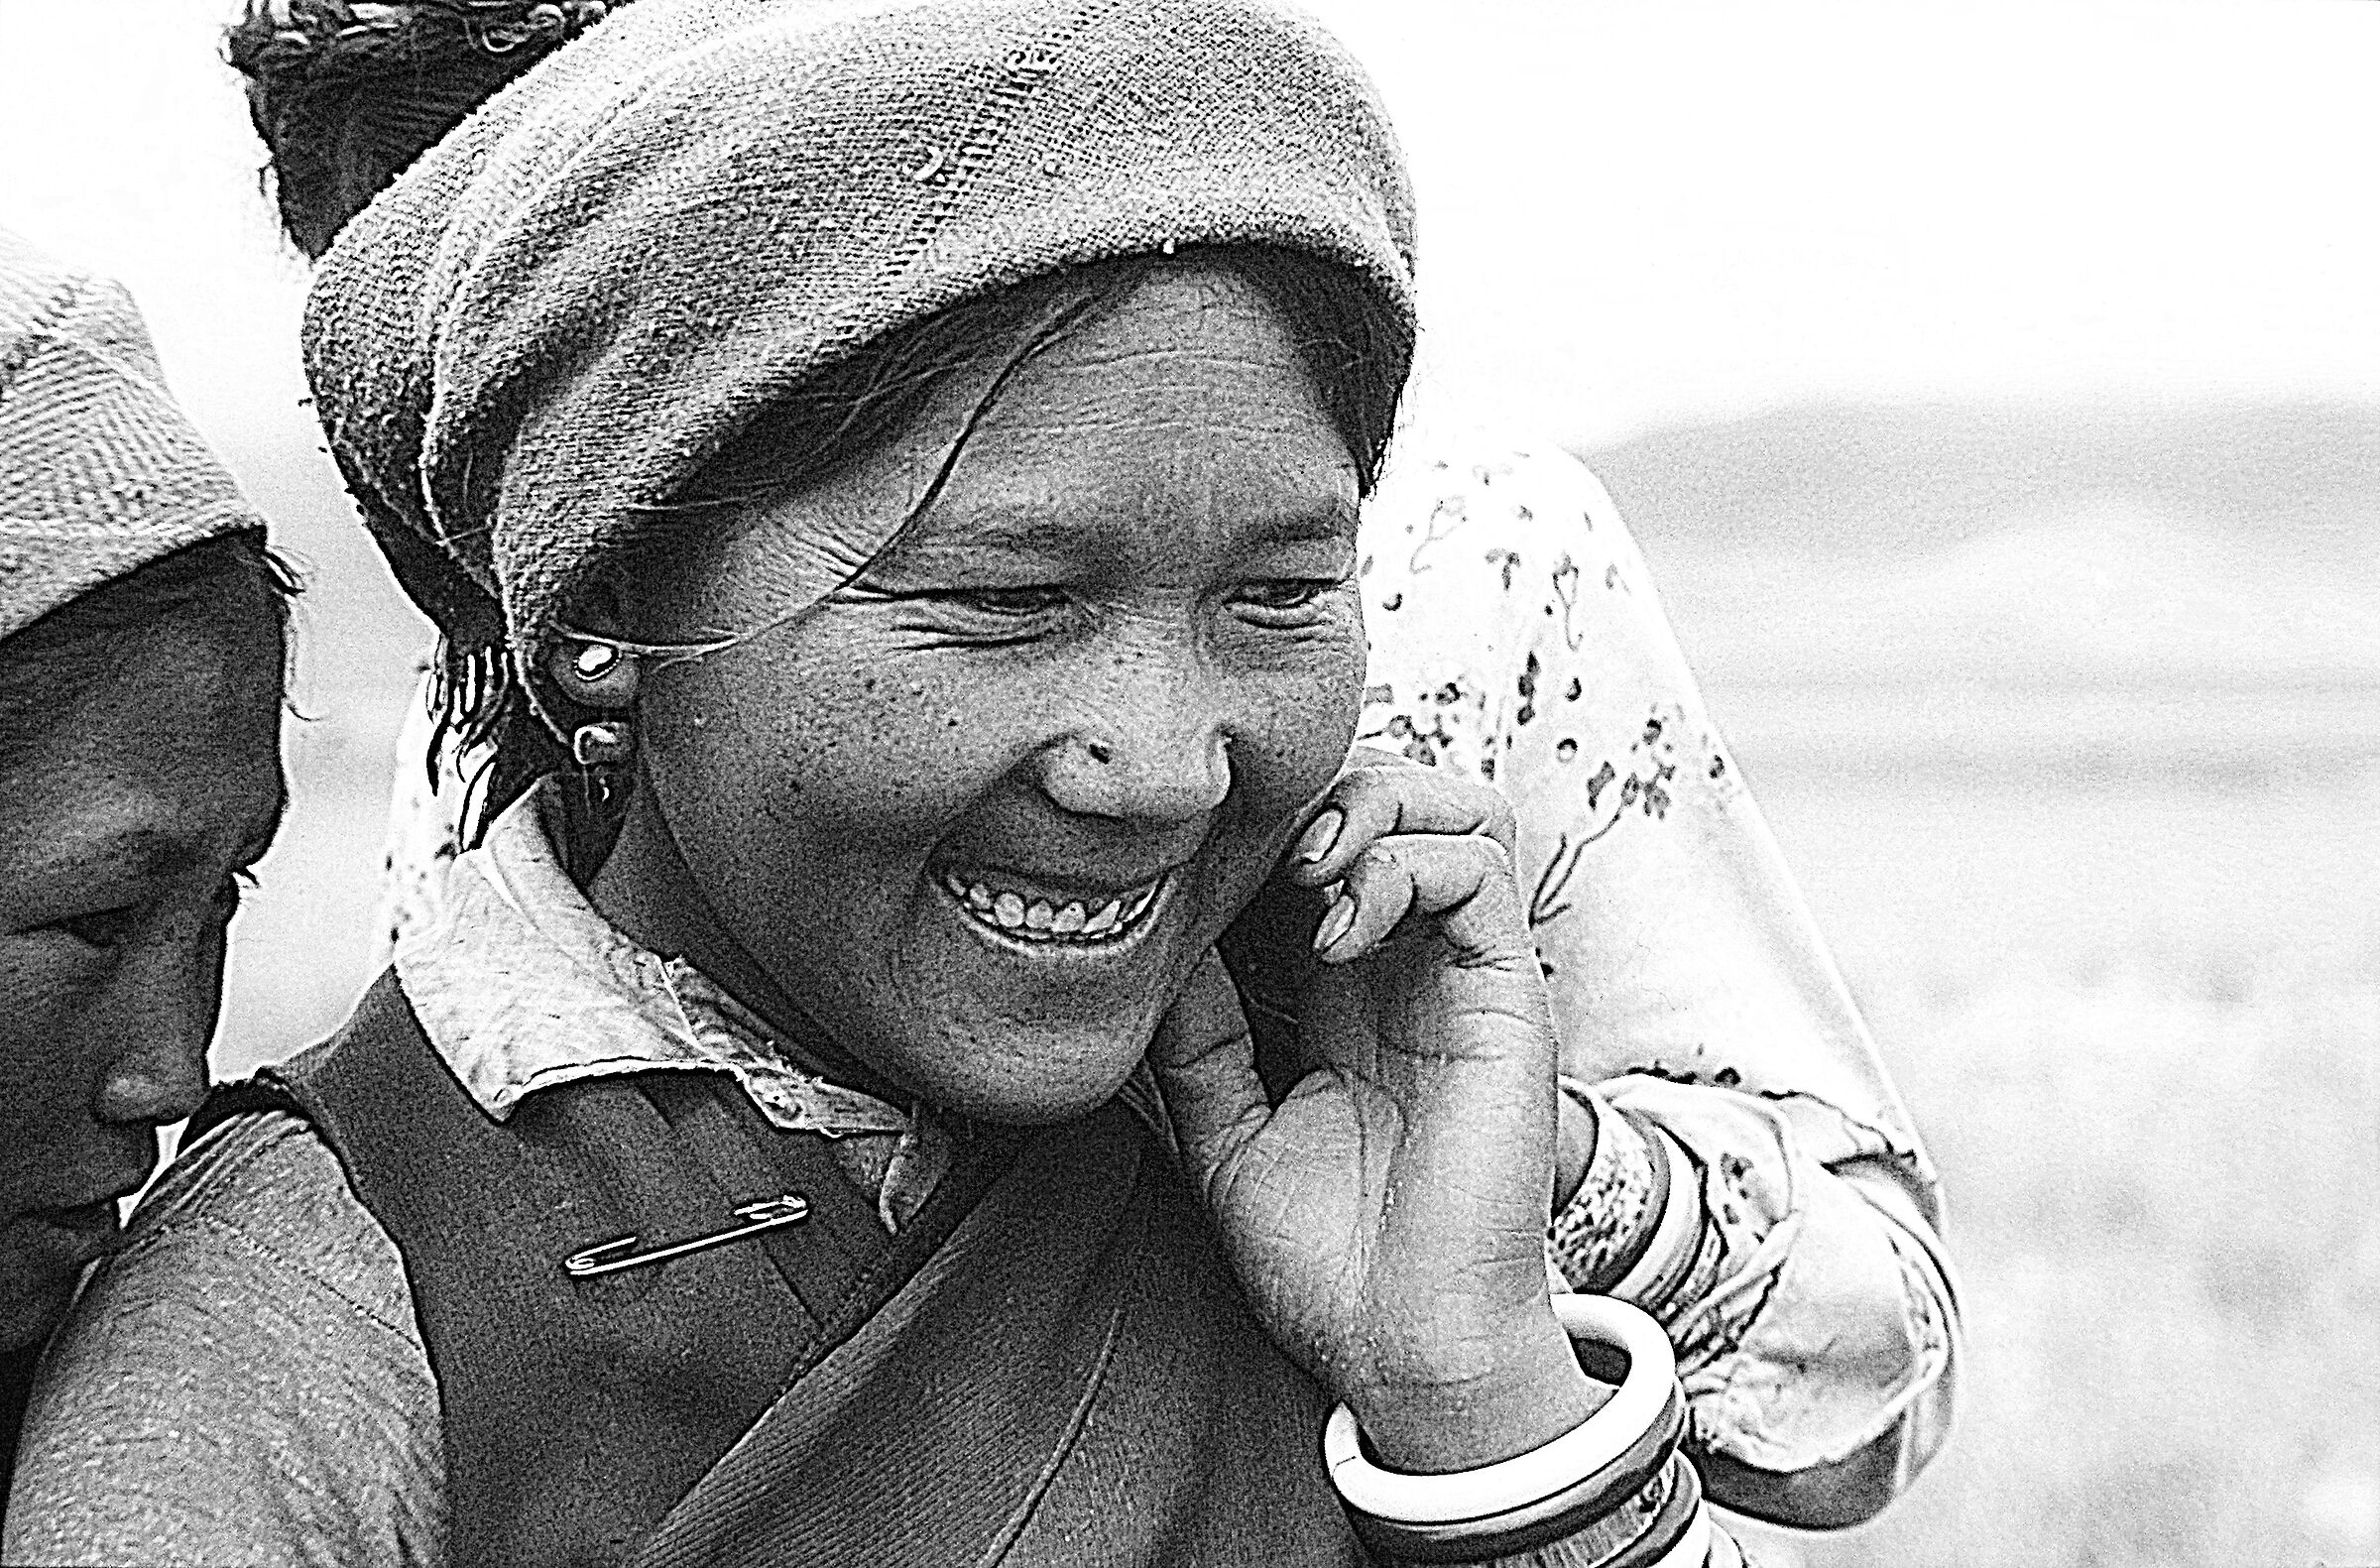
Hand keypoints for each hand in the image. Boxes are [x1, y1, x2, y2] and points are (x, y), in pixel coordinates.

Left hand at [1150, 751, 1599, 1472]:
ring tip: (1306, 872)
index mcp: (1347, 991)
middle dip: (1325, 790)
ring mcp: (1465, 977)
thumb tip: (1153, 939)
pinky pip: (1481, 871)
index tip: (1192, 859)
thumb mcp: (1227, 1129)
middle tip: (1258, 850)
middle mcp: (1414, 968)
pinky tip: (1336, 932)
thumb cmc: (1327, 1261)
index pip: (1324, 848)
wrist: (1405, 1350)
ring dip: (1373, 808)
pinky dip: (1403, 867)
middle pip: (1401, 799)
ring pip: (1458, 808)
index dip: (1265, 826)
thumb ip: (1198, 1035)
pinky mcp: (1508, 997)